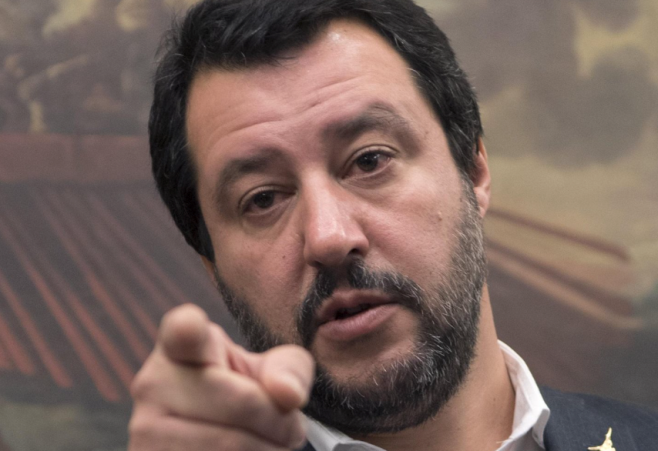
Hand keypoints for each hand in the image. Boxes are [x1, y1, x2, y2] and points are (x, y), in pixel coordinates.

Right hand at [128, 304, 314, 450]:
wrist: (212, 437)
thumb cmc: (245, 391)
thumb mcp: (273, 370)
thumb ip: (289, 369)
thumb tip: (289, 394)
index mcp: (181, 344)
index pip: (181, 330)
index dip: (187, 327)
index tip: (191, 328)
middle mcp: (153, 384)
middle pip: (241, 403)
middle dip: (280, 422)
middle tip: (290, 428)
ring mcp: (145, 431)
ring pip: (232, 447)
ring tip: (272, 446)